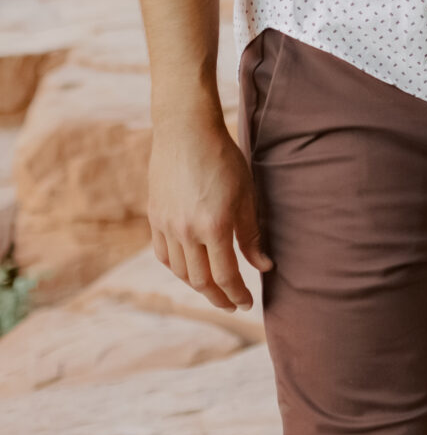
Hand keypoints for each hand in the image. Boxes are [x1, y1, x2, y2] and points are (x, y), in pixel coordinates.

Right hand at [148, 102, 271, 313]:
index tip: (247, 303)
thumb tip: (263, 266)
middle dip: (219, 297)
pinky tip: (189, 270)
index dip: (238, 293)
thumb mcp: (245, 195)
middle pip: (201, 280)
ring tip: (213, 290)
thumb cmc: (223, 159)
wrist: (186, 131)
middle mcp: (187, 232)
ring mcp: (167, 226)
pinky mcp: (155, 217)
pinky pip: (163, 254)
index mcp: (214, 226)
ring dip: (198, 286)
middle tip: (232, 303)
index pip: (226, 276)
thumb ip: (251, 234)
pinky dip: (177, 268)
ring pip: (180, 271)